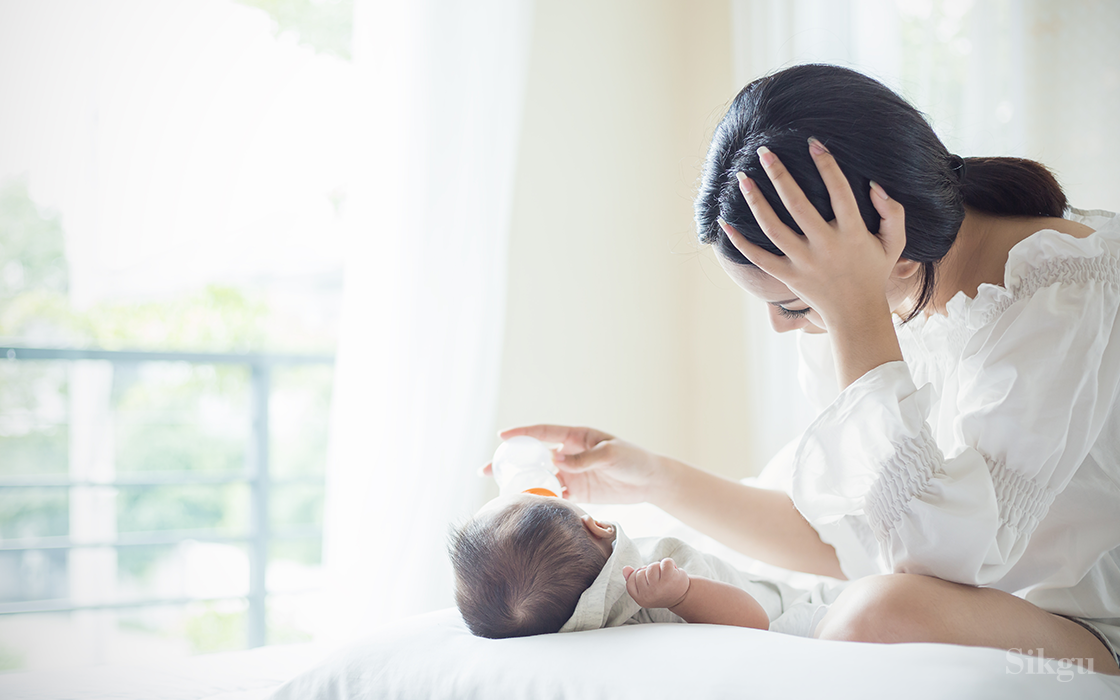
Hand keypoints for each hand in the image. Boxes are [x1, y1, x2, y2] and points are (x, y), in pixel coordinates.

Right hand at [481, 425, 666, 503]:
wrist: (650, 482)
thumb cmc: (633, 459)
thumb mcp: (611, 455)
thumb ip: (584, 458)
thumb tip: (557, 460)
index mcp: (576, 437)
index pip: (544, 433)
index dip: (522, 434)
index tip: (501, 437)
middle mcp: (569, 454)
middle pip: (534, 457)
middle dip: (510, 462)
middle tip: (486, 470)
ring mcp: (571, 474)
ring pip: (540, 478)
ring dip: (521, 484)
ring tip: (499, 492)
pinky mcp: (577, 492)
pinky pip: (554, 495)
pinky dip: (540, 500)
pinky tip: (525, 507)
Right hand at [622, 558, 689, 608]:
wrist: (682, 597)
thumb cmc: (661, 591)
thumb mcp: (645, 589)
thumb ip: (633, 579)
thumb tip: (625, 569)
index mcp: (641, 599)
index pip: (630, 580)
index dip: (638, 576)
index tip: (648, 580)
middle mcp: (649, 595)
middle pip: (640, 572)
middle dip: (649, 571)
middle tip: (659, 579)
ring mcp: (659, 587)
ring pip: (652, 566)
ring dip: (659, 567)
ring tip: (665, 575)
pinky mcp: (670, 578)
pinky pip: (665, 562)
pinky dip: (670, 563)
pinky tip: (673, 571)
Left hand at [718, 138, 906, 328]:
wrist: (856, 314)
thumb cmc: (873, 271)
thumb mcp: (894, 242)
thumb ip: (892, 212)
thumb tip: (874, 185)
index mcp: (852, 233)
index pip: (839, 192)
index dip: (827, 166)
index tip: (813, 143)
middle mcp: (826, 246)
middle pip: (798, 206)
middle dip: (780, 176)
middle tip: (764, 152)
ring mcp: (804, 262)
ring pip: (774, 229)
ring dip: (756, 202)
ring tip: (741, 179)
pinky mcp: (788, 277)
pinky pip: (759, 258)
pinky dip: (741, 243)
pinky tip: (725, 223)